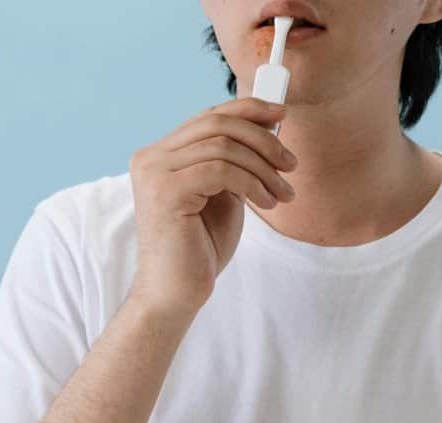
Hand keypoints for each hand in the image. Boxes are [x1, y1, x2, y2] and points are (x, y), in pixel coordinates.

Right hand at [127, 97, 297, 315]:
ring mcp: (154, 173)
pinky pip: (221, 170)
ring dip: (263, 168)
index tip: (282, 115)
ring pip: (223, 146)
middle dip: (263, 140)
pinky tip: (266, 203)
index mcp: (161, 155)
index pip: (208, 117)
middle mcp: (151, 158)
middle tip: (291, 164)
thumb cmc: (200, 248)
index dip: (248, 109)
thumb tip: (268, 127)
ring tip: (283, 194)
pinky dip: (252, 183)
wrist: (176, 293)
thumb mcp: (224, 194)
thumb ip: (235, 162)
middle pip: (217, 124)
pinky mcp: (165, 191)